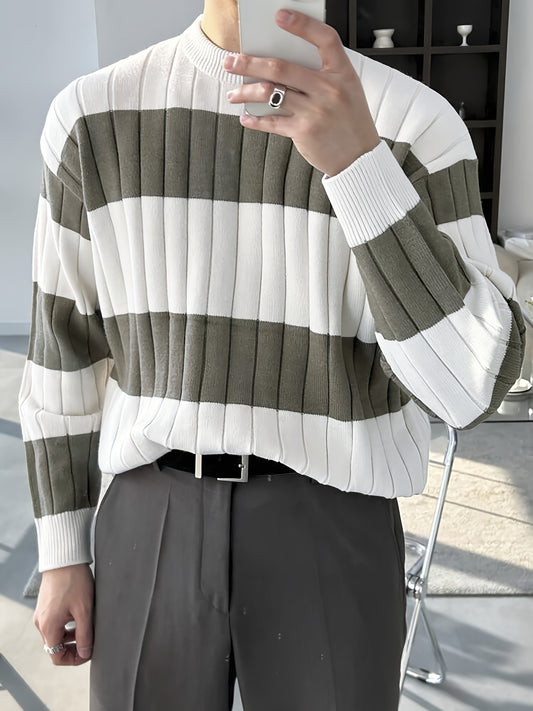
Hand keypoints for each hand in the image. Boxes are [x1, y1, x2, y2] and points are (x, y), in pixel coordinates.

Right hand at [34, 563, 93, 665]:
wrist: (64, 558)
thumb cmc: (74, 581)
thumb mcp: (84, 610)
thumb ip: (85, 635)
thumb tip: (85, 653)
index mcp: (48, 627)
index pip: (57, 657)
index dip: (74, 659)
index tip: (88, 652)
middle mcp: (40, 623)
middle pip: (55, 647)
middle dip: (73, 647)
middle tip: (89, 641)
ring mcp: (41, 614)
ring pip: (55, 635)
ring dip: (70, 636)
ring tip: (86, 627)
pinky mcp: (45, 606)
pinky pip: (54, 623)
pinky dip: (66, 626)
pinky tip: (78, 616)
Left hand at [224, 9, 379, 175]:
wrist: (359, 159)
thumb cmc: (351, 124)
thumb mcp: (348, 92)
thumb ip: (323, 77)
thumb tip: (283, 69)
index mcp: (342, 74)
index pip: (324, 39)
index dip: (302, 25)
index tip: (280, 16)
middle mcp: (329, 90)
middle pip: (281, 67)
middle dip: (250, 63)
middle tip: (231, 62)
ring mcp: (315, 111)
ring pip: (270, 93)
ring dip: (246, 92)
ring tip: (233, 93)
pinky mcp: (304, 132)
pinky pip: (272, 121)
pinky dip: (255, 120)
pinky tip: (246, 117)